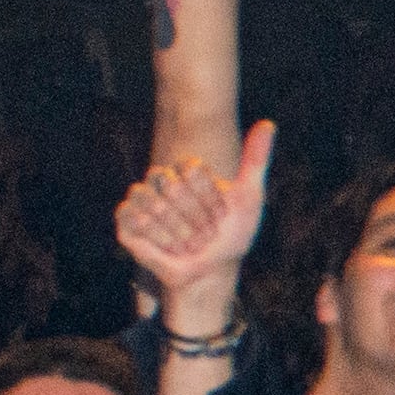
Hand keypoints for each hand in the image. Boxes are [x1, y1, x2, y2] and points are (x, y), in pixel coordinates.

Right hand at [115, 121, 277, 311]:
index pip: (192, 170)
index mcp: (186, 170)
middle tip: (206, 236)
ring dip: (179, 232)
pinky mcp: (126, 221)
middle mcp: (161, 179)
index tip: (221, 217)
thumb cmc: (230, 235)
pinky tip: (170, 249)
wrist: (211, 272)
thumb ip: (256, 160)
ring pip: (154, 204)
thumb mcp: (249, 198)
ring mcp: (141, 199)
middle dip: (196, 219)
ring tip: (189, 244)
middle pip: (173, 187)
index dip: (210, 200)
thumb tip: (269, 123)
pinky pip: (136, 220)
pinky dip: (159, 239)